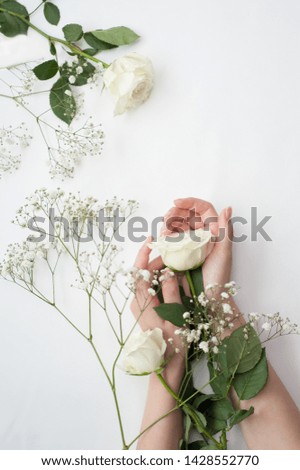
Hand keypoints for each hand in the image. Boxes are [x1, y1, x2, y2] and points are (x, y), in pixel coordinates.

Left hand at [130, 237, 184, 356]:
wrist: (166, 366)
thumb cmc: (172, 343)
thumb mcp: (176, 315)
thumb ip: (172, 292)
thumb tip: (170, 271)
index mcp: (142, 303)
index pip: (138, 272)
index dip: (143, 254)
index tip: (151, 240)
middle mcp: (137, 303)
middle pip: (143, 274)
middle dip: (157, 261)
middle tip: (174, 254)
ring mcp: (141, 307)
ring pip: (147, 281)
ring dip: (159, 270)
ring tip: (175, 262)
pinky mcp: (146, 310)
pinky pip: (150, 289)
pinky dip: (160, 280)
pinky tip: (173, 277)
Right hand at [163, 197, 232, 289]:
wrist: (209, 298)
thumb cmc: (219, 276)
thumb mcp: (224, 252)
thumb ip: (225, 230)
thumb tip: (227, 208)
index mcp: (215, 230)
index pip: (202, 208)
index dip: (189, 202)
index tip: (176, 202)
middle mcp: (203, 234)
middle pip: (187, 214)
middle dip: (175, 212)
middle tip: (166, 219)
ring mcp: (192, 242)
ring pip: (178, 225)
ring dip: (169, 224)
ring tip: (164, 232)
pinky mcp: (181, 252)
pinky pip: (172, 239)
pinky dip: (166, 236)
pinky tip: (162, 239)